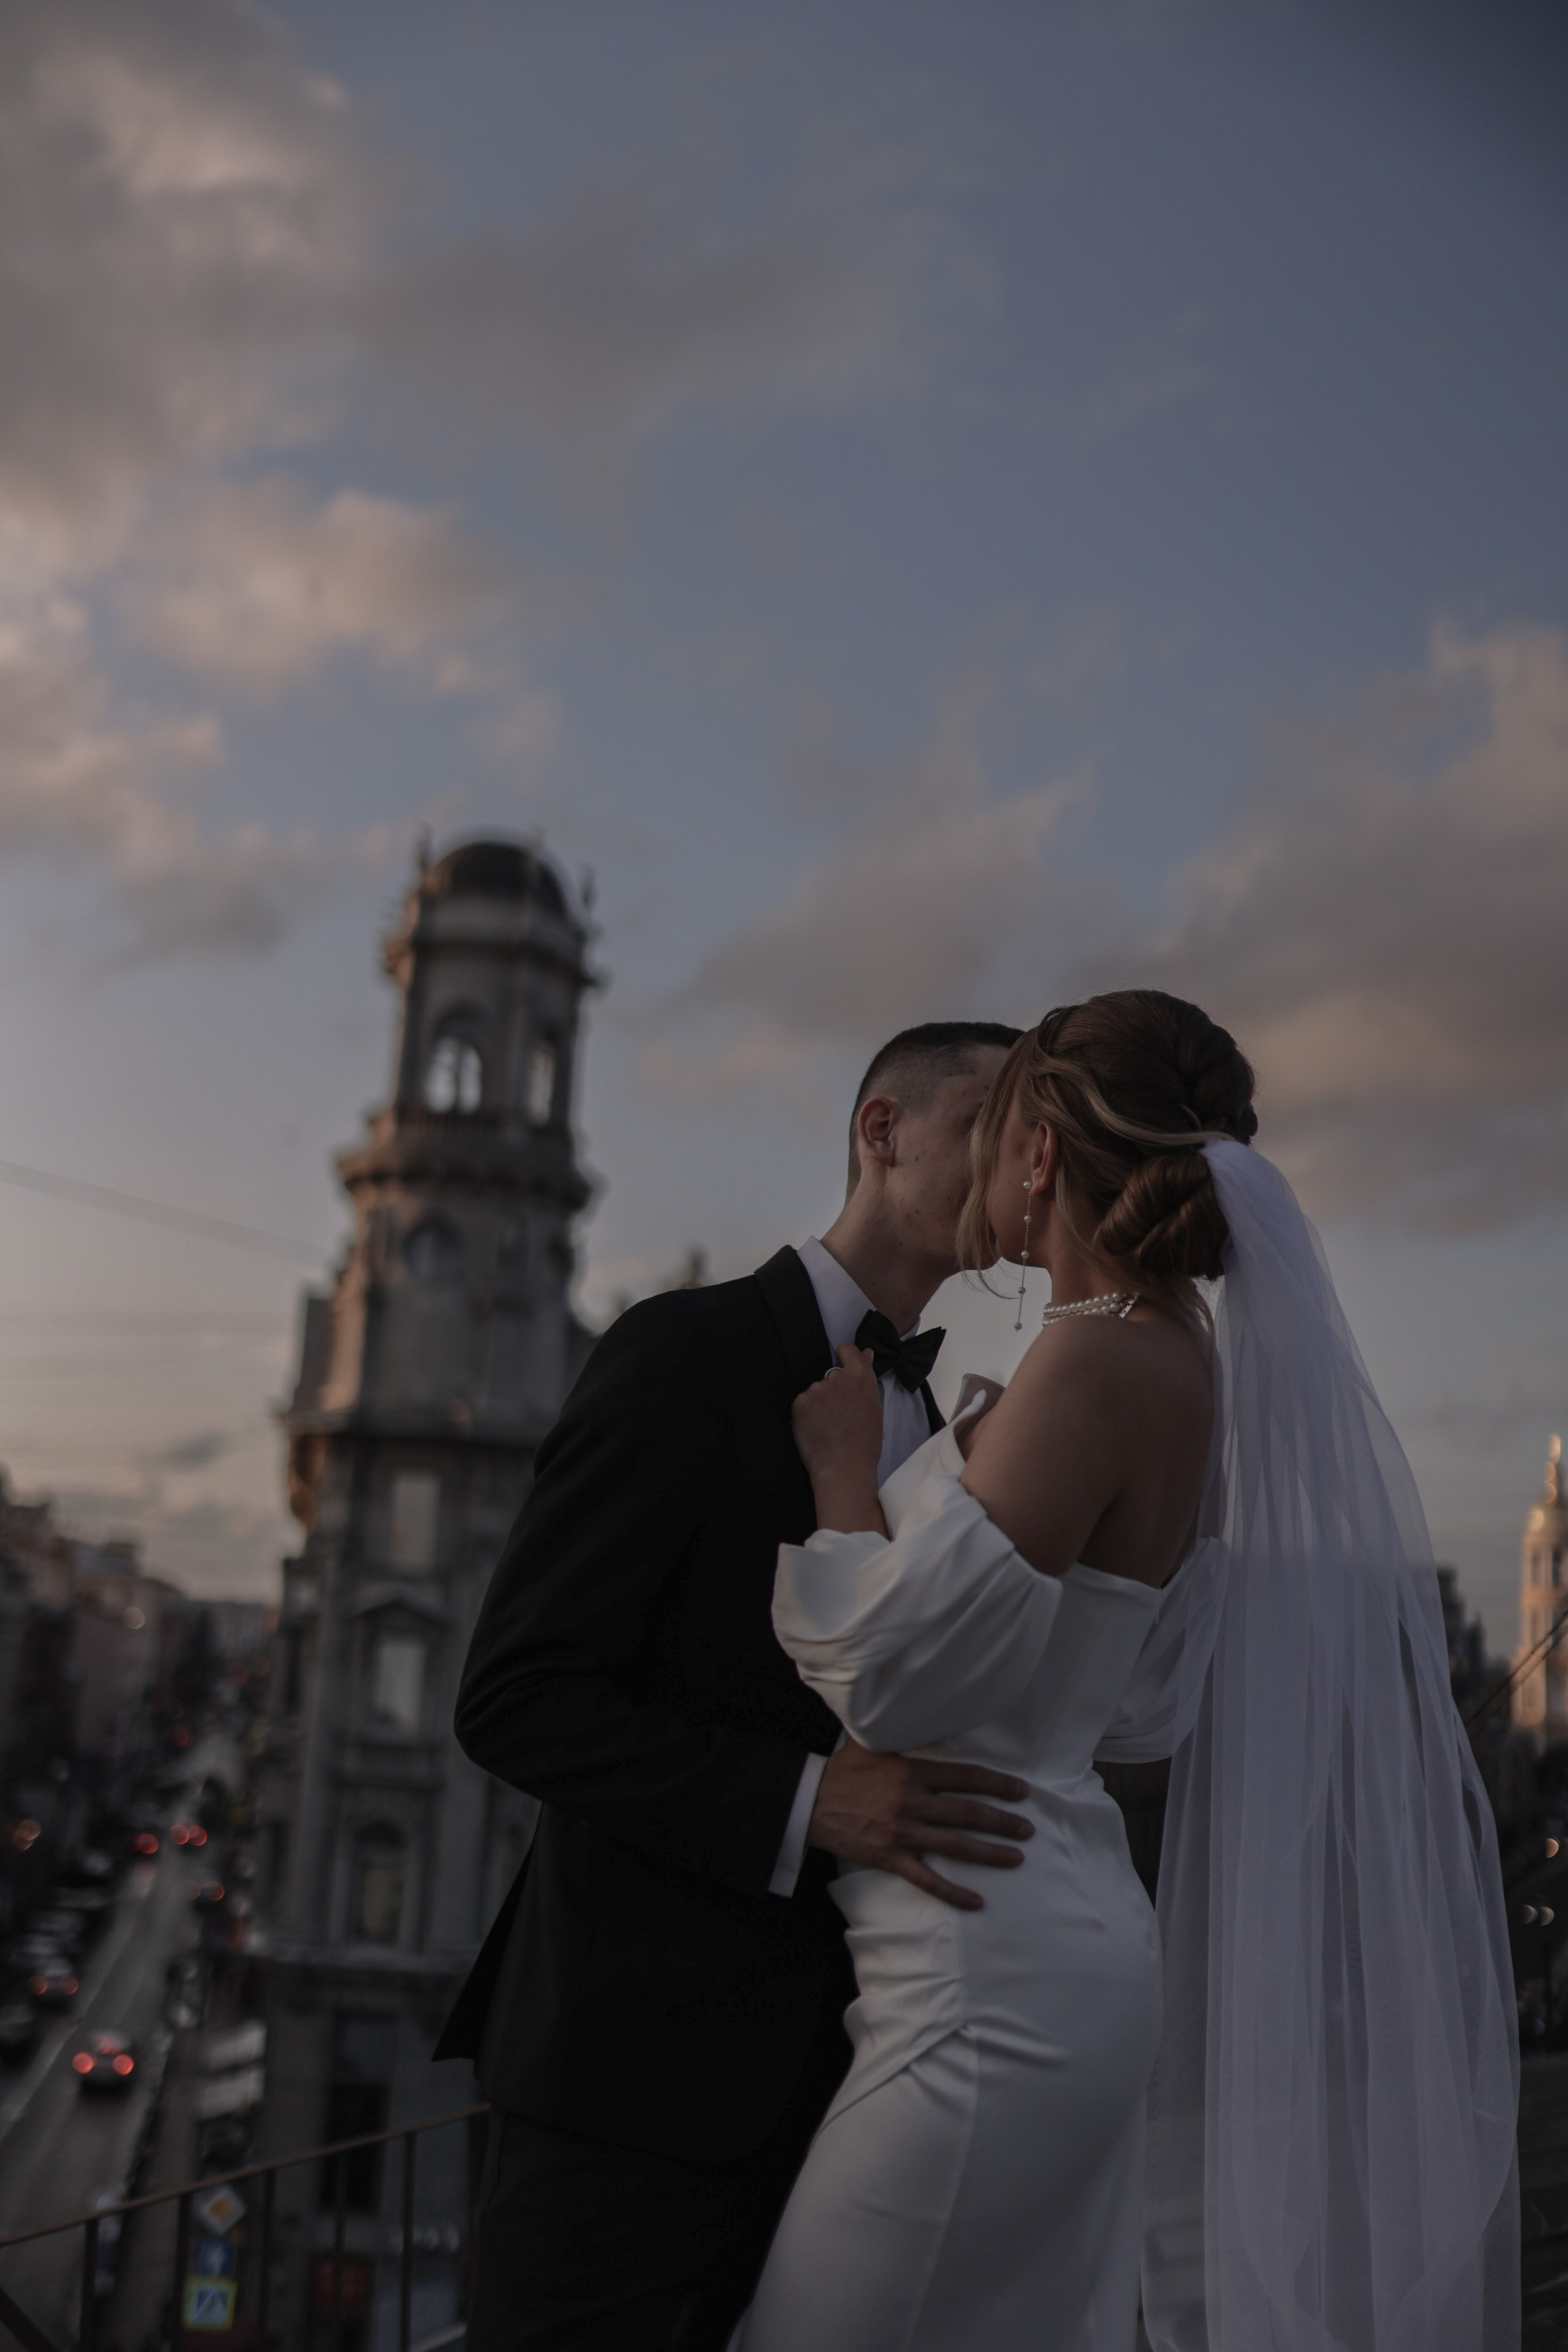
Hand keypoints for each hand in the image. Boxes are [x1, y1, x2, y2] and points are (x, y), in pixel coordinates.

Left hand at [792, 1344, 883, 1531]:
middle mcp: (836, 1377)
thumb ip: (866, 1376)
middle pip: (831, 1374)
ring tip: (829, 1426)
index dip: (845, 1359)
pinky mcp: (799, 1402)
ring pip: (816, 1390)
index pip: (846, 1349)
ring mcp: (816, 1389)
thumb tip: (865, 1352)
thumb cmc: (865, 1442)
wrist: (844, 1467)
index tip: (845, 1373)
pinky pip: (803, 1402)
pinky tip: (817, 1429)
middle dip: (834, 1388)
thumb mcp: (874, 1406)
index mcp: (860, 1376)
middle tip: (841, 1415)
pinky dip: (807, 1413)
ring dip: (820, 1402)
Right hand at [807, 1741, 1032, 1910]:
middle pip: (968, 1813)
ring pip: (956, 1846)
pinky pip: (927, 1879)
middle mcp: (913, 1802)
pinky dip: (953, 1892)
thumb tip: (924, 1712)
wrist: (809, 1802)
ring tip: (1016, 1858)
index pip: (965, 1777)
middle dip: (1003, 1822)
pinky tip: (976, 1901)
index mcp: (912, 1772)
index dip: (997, 1784)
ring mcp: (903, 1833)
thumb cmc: (842, 1771)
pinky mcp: (891, 1858)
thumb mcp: (872, 1744)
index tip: (1020, 1791)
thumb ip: (902, 1734)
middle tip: (1027, 1829)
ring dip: (990, 1854)